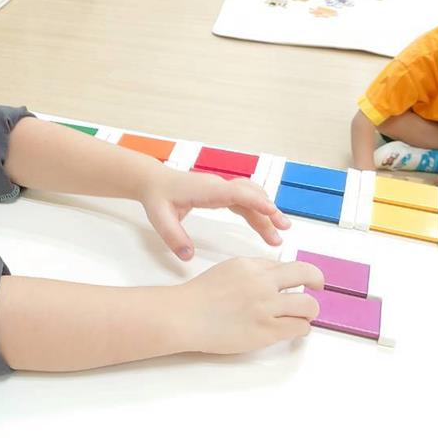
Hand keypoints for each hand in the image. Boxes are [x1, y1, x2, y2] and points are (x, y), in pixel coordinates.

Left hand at [140, 169, 289, 259]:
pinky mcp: (221, 193)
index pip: (237, 193)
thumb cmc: (157, 198)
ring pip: (250, 196)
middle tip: (284, 229)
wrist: (153, 181)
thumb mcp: (160, 219)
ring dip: (266, 212)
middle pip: (250, 195)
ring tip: (280, 232)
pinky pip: (245, 200)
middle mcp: (218, 186)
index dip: (256, 201)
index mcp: (207, 190)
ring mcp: (221, 188)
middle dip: (268, 211)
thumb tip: (188, 256)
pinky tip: (265, 224)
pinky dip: (257, 211)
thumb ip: (174, 237)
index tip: (273, 212)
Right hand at [173, 257, 324, 353]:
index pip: (287, 265)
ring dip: (310, 311)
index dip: (300, 273)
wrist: (184, 317)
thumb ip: (252, 270)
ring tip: (303, 316)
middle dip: (317, 281)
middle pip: (307, 275)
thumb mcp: (227, 270)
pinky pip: (299, 328)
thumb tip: (274, 277)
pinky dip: (301, 328)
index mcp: (251, 266)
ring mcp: (266, 307)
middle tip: (318, 288)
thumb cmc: (199, 297)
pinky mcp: (266, 331)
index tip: (305, 279)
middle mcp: (262, 283)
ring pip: (309, 306)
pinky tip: (293, 329)